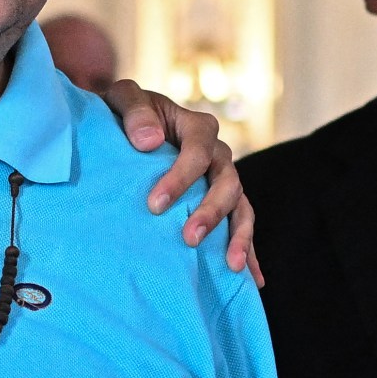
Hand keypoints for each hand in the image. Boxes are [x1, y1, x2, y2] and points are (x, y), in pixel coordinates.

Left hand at [104, 79, 262, 285]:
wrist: (129, 127)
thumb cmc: (127, 113)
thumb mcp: (124, 99)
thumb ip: (134, 112)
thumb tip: (149, 141)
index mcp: (198, 127)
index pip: (198, 152)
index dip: (180, 178)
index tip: (155, 204)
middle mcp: (218, 153)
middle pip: (227, 183)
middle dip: (210, 212)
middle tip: (189, 238)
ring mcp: (223, 179)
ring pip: (241, 206)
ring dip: (238, 236)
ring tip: (230, 266)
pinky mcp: (221, 202)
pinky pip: (241, 225)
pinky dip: (248, 250)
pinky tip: (252, 279)